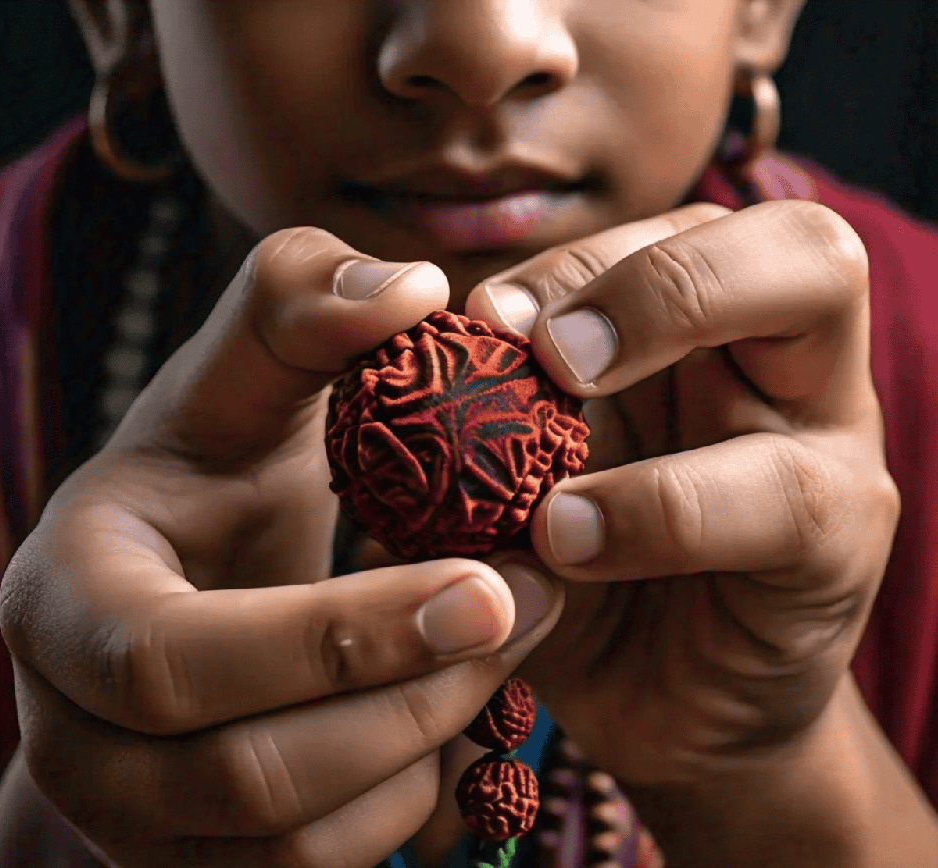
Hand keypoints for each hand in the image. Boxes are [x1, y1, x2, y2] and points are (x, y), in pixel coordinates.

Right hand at [0, 228, 563, 867]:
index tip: (488, 585)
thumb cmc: (215, 468)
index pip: (173, 662)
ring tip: (495, 653)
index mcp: (64, 603)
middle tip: (523, 613)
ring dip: (419, 751)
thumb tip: (417, 288)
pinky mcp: (193, 863)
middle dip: (408, 697)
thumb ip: (305, 305)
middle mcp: (71, 733)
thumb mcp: (242, 377)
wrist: (187, 574)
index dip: (337, 637)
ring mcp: (126, 817)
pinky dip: (400, 805)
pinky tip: (436, 711)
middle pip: (243, 772)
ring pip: (290, 847)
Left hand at [467, 201, 897, 785]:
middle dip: (648, 272)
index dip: (571, 262)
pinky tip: (568, 543)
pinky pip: (784, 489)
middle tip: (545, 353)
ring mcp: (830, 435)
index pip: (667, 234)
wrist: (660, 703)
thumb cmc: (579, 567)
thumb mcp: (520, 474)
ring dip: (664, 337)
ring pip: (818, 291)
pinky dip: (661, 507)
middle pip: (783, 227)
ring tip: (554, 448)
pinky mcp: (843, 538)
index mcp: (704, 327)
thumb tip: (392, 345)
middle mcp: (784, 356)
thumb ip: (478, 408)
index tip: (479, 324)